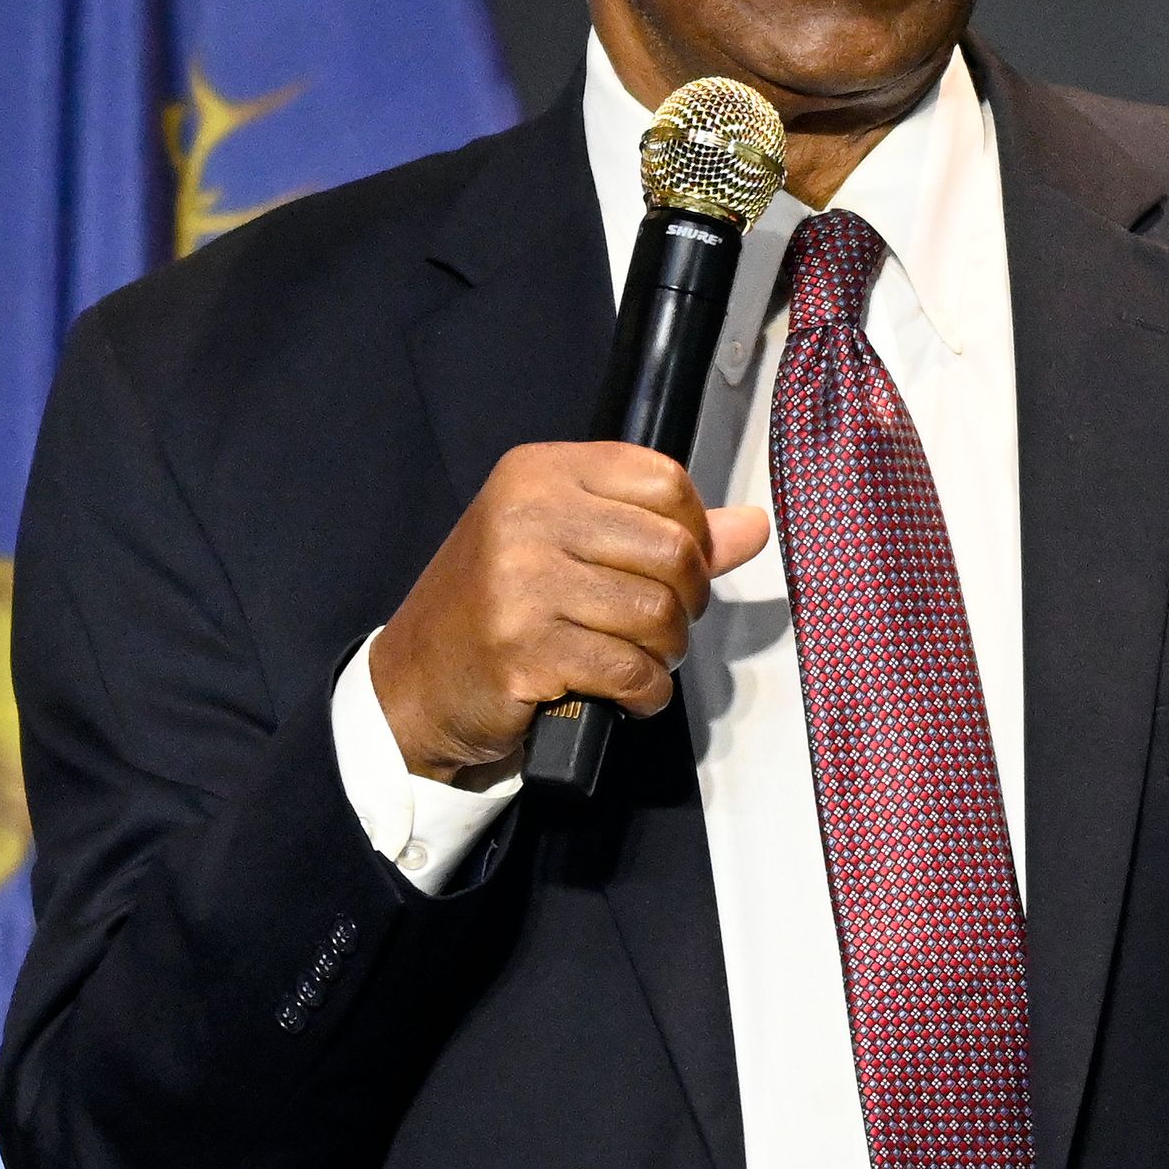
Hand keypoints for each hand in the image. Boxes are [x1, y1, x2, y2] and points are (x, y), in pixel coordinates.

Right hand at [368, 442, 771, 785]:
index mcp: (540, 472)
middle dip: (687, 602)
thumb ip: (663, 532)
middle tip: (662, 626)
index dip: (694, 533)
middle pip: (672, 549)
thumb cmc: (497, 608)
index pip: (665, 481)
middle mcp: (527, 514)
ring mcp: (521, 580)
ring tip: (640, 661)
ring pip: (657, 613)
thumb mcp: (569, 546)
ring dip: (666, 653)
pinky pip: (631, 669)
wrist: (415, 682)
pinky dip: (645, 693)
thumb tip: (753, 526)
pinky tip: (626, 695)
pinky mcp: (523, 647)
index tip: (675, 569)